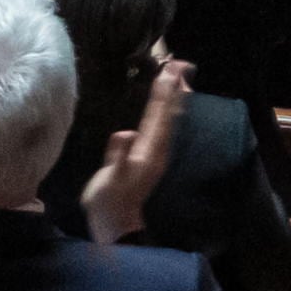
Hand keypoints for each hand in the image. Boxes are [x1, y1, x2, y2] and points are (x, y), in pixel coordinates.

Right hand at [81, 50, 191, 247]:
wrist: (116, 225)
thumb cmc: (109, 202)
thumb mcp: (109, 180)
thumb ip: (117, 157)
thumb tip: (125, 134)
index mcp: (148, 151)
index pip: (158, 116)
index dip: (163, 93)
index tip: (168, 71)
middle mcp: (157, 149)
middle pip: (169, 114)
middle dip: (174, 89)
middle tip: (180, 64)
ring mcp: (156, 154)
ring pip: (169, 120)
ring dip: (174, 98)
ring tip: (180, 78)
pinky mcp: (151, 158)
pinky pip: (164, 127)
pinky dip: (168, 112)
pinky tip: (167, 107)